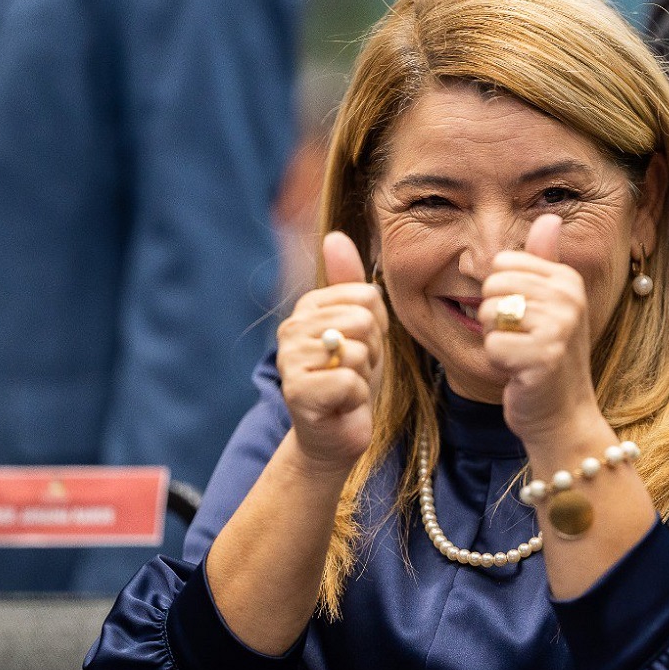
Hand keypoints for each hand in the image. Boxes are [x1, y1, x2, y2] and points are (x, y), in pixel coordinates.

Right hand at [276, 231, 386, 470]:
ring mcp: (291, 360)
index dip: (378, 327)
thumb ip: (350, 282)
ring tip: (347, 387)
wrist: (335, 434)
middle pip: (364, 320)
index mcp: (308, 307)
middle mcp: (292, 328)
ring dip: (364, 375)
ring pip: (359, 350)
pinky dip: (356, 398)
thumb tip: (336, 234)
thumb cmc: (350, 378)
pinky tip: (340, 405)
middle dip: (373, 352)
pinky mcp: (297, 392)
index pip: (367, 297)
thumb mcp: (361, 327)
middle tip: (355, 371)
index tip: (362, 348)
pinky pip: (350, 380)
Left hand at [480, 214, 603, 450]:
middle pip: (491, 286)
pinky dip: (498, 364)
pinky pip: (492, 346)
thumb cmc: (547, 357)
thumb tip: (550, 216)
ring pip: (488, 315)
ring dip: (495, 340)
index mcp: (567, 279)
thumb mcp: (549, 304)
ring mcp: (559, 327)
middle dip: (494, 318)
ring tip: (520, 355)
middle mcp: (568, 298)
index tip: (523, 318)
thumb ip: (543, 261)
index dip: (499, 294)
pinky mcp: (544, 356)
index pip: (501, 263)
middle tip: (520, 340)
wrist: (562, 415)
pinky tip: (520, 373)